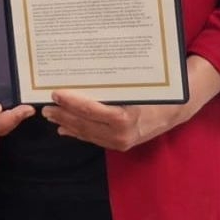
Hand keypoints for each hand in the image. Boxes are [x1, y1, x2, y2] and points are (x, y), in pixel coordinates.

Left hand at [40, 90, 188, 151]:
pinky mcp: (118, 146)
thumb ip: (112, 85)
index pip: (91, 110)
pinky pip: (93, 139)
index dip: (71, 102)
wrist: (174, 112)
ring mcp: (119, 142)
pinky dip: (78, 133)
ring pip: (86, 133)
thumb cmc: (155, 94)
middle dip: (62, 114)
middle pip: (84, 124)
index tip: (56, 93)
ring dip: (66, 123)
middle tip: (44, 104)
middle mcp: (121, 134)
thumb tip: (86, 74)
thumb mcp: (137, 86)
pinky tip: (65, 128)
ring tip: (50, 114)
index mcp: (125, 117)